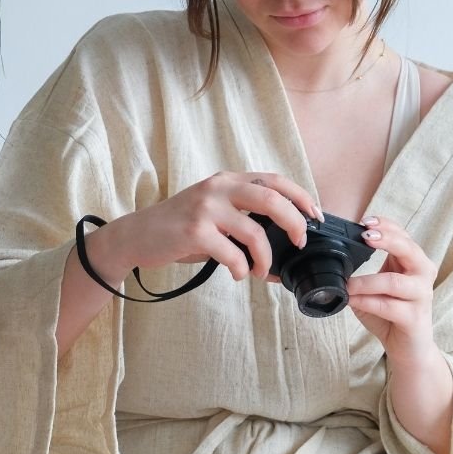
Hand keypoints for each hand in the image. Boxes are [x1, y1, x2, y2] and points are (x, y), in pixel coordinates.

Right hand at [101, 171, 321, 285]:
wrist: (137, 235)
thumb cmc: (179, 228)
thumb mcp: (213, 214)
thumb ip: (243, 223)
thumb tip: (280, 257)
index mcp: (227, 180)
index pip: (274, 179)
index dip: (300, 196)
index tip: (315, 215)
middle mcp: (218, 188)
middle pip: (272, 198)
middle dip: (294, 223)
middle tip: (299, 244)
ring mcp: (205, 208)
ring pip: (255, 232)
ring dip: (264, 258)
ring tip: (258, 271)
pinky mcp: (194, 231)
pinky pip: (232, 254)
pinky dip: (241, 269)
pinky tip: (237, 274)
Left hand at [346, 215, 437, 366]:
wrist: (408, 348)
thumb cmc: (390, 314)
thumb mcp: (376, 287)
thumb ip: (364, 271)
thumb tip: (333, 259)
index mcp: (414, 262)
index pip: (403, 235)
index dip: (385, 225)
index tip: (364, 221)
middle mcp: (422, 275)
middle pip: (409, 249)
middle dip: (386, 239)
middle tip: (365, 236)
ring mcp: (421, 296)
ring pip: (394, 281)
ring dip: (366, 281)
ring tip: (349, 284)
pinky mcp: (415, 318)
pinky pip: (388, 306)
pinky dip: (367, 301)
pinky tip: (353, 300)